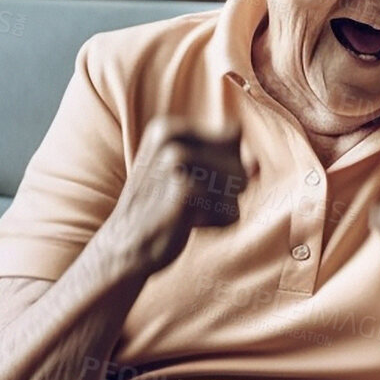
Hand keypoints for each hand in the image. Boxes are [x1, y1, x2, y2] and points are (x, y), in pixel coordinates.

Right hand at [102, 117, 252, 274]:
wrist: (122, 250)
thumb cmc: (163, 211)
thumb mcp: (193, 179)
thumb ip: (228, 164)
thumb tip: (257, 163)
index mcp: (168, 128)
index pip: (233, 133)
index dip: (227, 161)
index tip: (197, 180)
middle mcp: (171, 138)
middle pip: (240, 162)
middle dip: (228, 188)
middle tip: (190, 203)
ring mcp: (176, 162)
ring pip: (239, 185)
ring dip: (222, 208)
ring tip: (189, 213)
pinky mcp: (185, 191)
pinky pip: (232, 211)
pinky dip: (219, 224)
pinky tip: (189, 225)